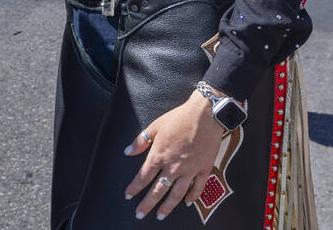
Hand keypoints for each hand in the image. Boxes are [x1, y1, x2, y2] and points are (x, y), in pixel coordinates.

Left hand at [124, 91, 226, 220]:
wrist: (205, 115)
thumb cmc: (178, 118)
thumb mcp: (155, 126)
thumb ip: (141, 141)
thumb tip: (127, 151)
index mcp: (159, 155)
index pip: (143, 177)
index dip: (134, 188)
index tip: (128, 196)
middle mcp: (173, 166)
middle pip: (158, 190)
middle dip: (148, 203)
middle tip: (140, 214)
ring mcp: (189, 170)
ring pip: (176, 194)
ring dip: (168, 206)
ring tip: (160, 216)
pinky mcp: (204, 169)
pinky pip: (197, 187)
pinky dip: (192, 197)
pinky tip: (186, 203)